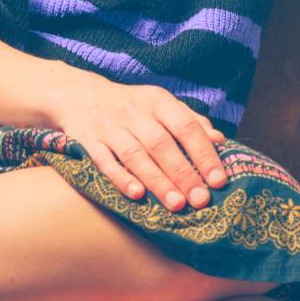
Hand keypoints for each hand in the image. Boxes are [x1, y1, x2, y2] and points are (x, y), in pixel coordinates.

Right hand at [44, 71, 228, 211]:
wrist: (79, 95)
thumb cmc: (132, 107)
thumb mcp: (161, 105)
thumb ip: (191, 121)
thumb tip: (220, 140)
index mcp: (158, 101)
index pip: (186, 127)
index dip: (204, 154)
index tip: (219, 180)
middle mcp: (133, 111)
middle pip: (162, 145)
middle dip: (183, 174)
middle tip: (200, 200)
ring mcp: (108, 126)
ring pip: (135, 155)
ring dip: (157, 182)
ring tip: (176, 205)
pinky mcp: (87, 140)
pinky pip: (104, 161)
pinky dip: (121, 178)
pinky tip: (137, 195)